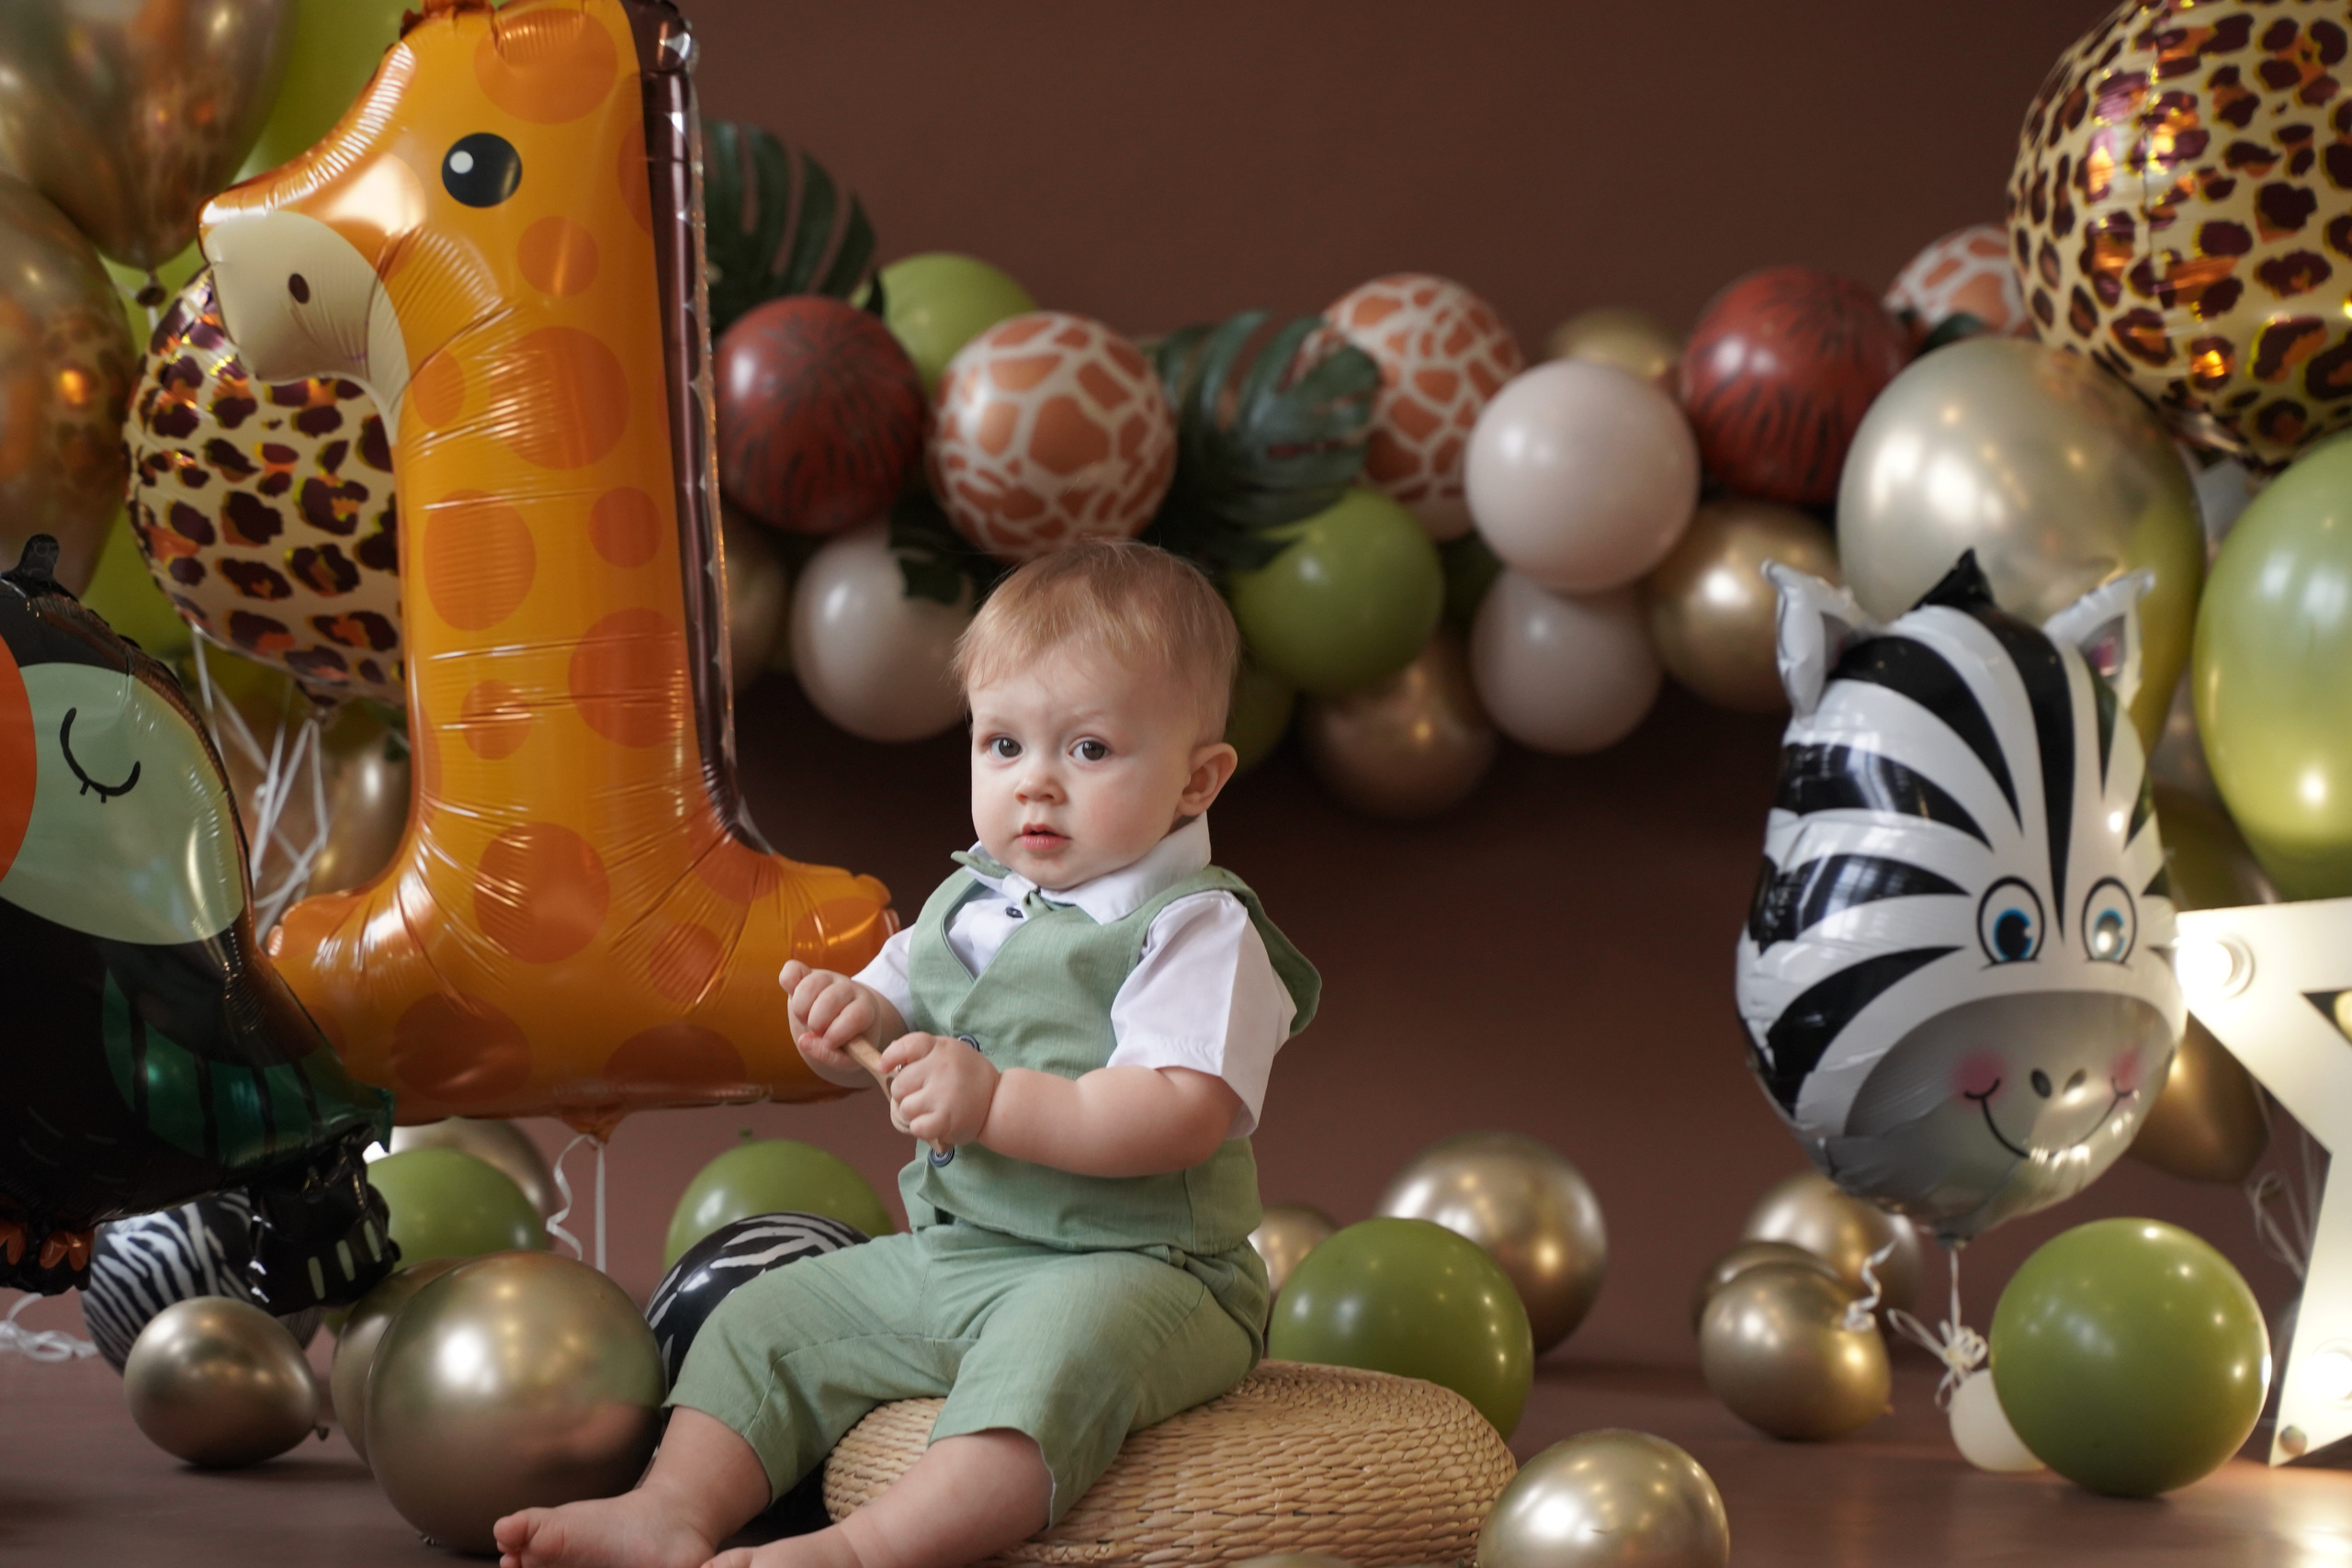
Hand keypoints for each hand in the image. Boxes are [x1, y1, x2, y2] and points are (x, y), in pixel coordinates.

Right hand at [778, 961, 876, 1085]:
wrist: (838, 1028)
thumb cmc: (847, 1046)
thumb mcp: (848, 1058)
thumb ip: (831, 1056)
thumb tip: (804, 1041)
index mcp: (866, 1009)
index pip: (856, 1015)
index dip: (839, 1032)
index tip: (829, 1042)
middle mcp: (848, 989)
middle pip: (831, 999)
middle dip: (818, 1022)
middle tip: (817, 1031)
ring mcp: (827, 978)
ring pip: (810, 984)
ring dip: (801, 1009)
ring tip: (805, 1019)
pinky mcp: (805, 975)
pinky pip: (792, 970)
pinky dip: (787, 981)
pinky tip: (791, 994)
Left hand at [882, 1033, 998, 1148]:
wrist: (998, 1101)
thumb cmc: (966, 1075)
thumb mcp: (948, 1052)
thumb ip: (920, 1052)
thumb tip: (885, 1062)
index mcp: (940, 1048)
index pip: (906, 1046)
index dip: (890, 1057)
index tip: (885, 1066)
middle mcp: (941, 1068)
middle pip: (898, 1085)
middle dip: (905, 1093)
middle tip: (923, 1094)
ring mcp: (943, 1095)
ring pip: (905, 1108)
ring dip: (913, 1113)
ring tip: (931, 1109)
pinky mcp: (946, 1119)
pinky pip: (916, 1127)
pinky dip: (922, 1128)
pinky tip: (935, 1122)